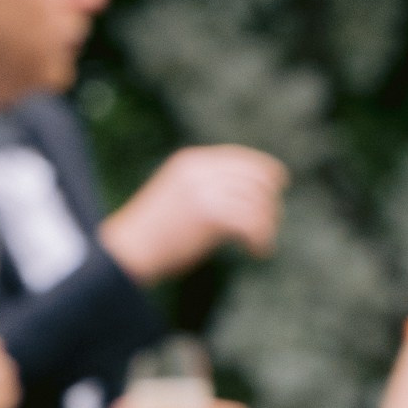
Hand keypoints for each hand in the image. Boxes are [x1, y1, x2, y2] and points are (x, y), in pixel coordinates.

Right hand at [103, 146, 286, 283]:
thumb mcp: (175, 196)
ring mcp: (204, 190)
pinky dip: (260, 238)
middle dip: (269, 201)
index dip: (266, 169)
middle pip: (254, 177)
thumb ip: (203, 187)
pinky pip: (250, 222)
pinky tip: (257, 250)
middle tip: (271, 223)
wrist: (126, 250)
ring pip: (256, 202)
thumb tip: (241, 196)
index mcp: (190, 161)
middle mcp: (199, 171)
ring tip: (262, 243)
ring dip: (267, 224)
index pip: (240, 157)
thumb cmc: (149, 233)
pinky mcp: (209, 214)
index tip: (281, 183)